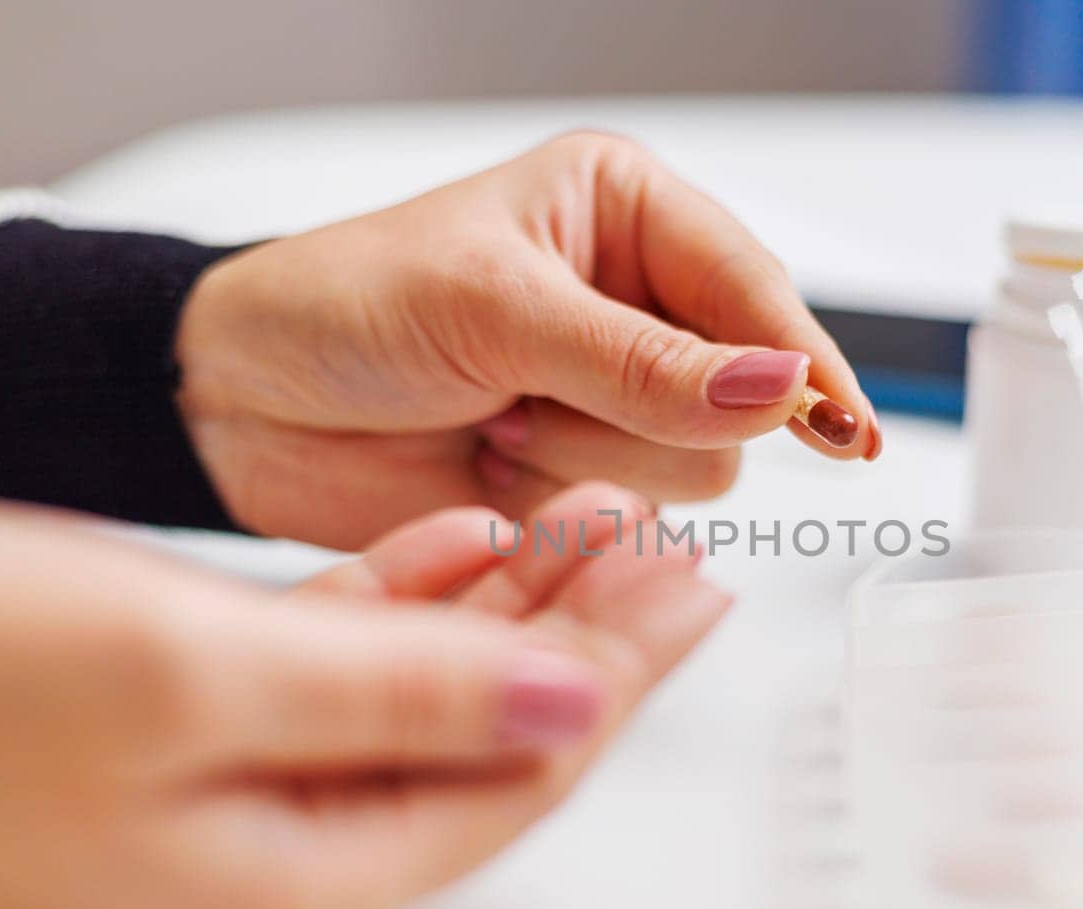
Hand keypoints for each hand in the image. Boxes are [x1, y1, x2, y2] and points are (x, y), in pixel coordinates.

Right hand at [0, 485, 726, 908]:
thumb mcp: (202, 671)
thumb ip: (412, 695)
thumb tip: (575, 707)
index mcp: (291, 893)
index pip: (519, 776)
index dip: (623, 673)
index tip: (698, 595)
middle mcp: (273, 875)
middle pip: (485, 741)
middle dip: (585, 634)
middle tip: (668, 550)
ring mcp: (229, 814)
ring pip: (420, 700)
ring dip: (507, 605)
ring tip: (595, 526)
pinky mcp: (186, 750)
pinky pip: (336, 681)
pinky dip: (400, 603)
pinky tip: (465, 538)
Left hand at [176, 130, 879, 549]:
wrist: (240, 405)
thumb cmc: (343, 306)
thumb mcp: (493, 309)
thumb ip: (641, 363)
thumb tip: (777, 388)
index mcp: (626, 216)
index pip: (755, 292)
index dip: (801, 359)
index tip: (842, 423)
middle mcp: (636, 308)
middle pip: (739, 399)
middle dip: (637, 413)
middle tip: (532, 393)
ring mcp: (610, 399)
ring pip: (693, 470)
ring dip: (582, 459)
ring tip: (494, 417)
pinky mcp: (579, 476)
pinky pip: (628, 517)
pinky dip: (552, 503)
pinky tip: (486, 460)